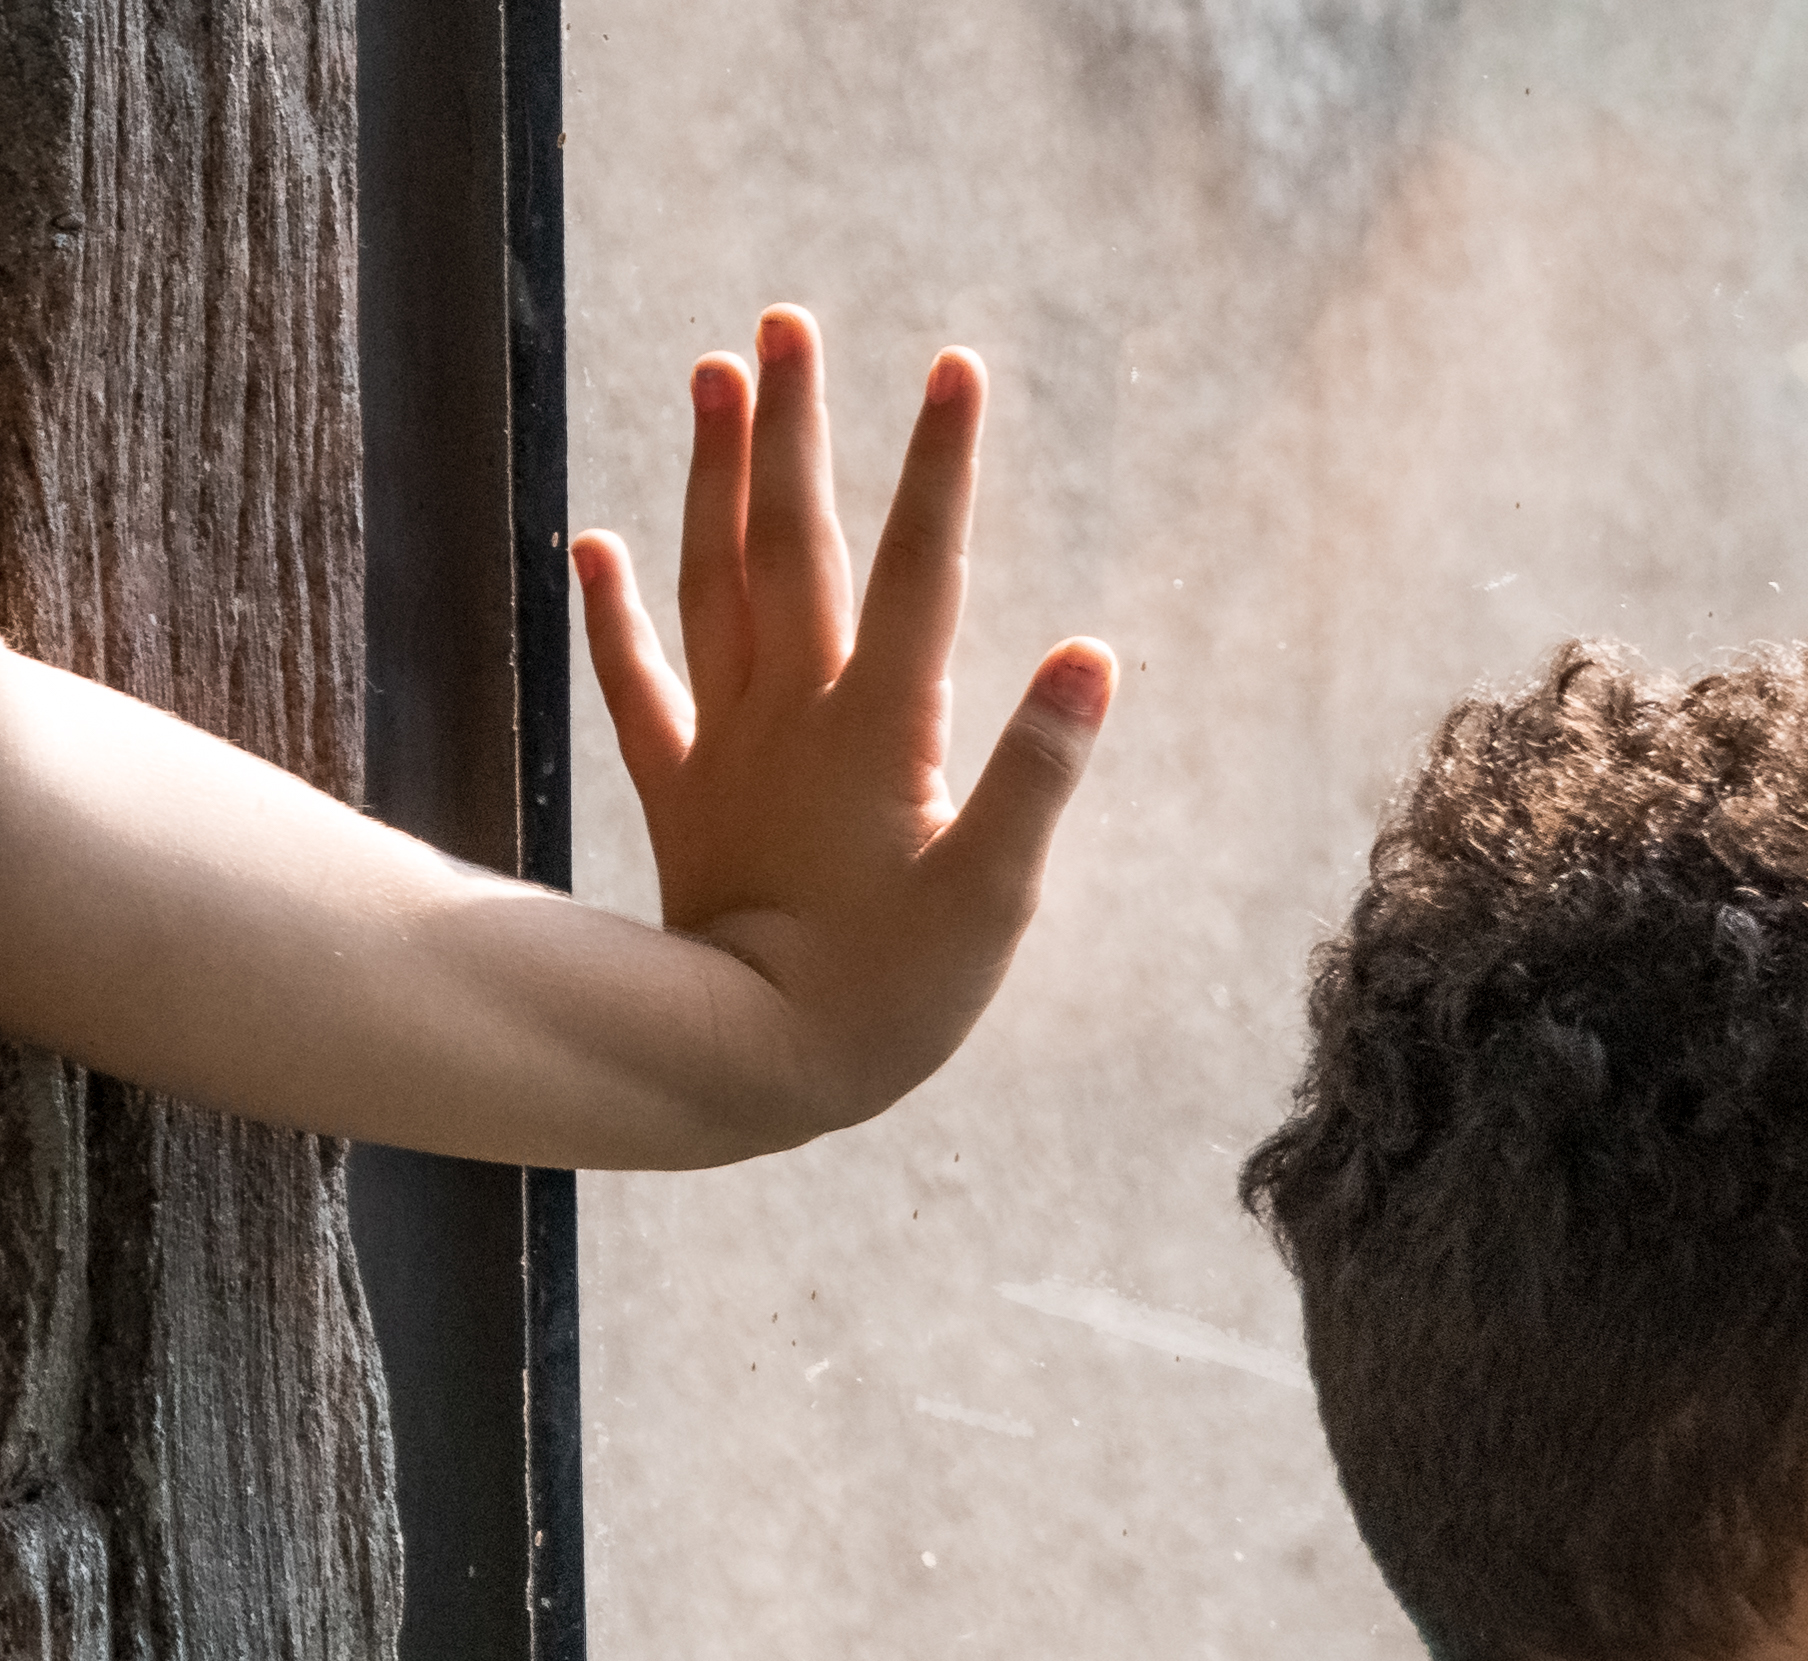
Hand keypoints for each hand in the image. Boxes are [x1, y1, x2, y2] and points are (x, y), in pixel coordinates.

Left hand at [571, 304, 1115, 1136]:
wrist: (737, 1069)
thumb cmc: (888, 999)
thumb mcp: (994, 895)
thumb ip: (1038, 772)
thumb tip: (1088, 657)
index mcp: (882, 730)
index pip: (919, 570)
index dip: (939, 467)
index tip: (954, 366)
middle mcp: (796, 715)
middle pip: (794, 544)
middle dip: (798, 428)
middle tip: (785, 321)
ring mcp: (730, 747)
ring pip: (713, 583)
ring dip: (712, 478)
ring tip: (711, 377)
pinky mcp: (683, 794)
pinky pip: (639, 686)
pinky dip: (614, 612)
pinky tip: (597, 543)